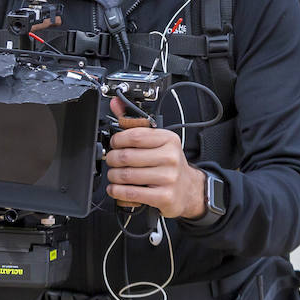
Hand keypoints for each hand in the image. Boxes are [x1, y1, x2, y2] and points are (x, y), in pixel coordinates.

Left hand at [103, 97, 206, 219]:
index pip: (135, 136)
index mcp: (168, 140)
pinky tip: (116, 188)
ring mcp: (168, 178)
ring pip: (127, 175)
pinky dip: (117, 191)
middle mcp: (170, 158)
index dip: (117, 140)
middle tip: (111, 160)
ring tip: (114, 175)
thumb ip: (135, 123)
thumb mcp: (158, 141)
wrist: (188, 189)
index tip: (114, 143)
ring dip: (113, 176)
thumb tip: (115, 103)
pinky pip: (131, 193)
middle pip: (127, 156)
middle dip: (112, 159)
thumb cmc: (169, 163)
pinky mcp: (164, 196)